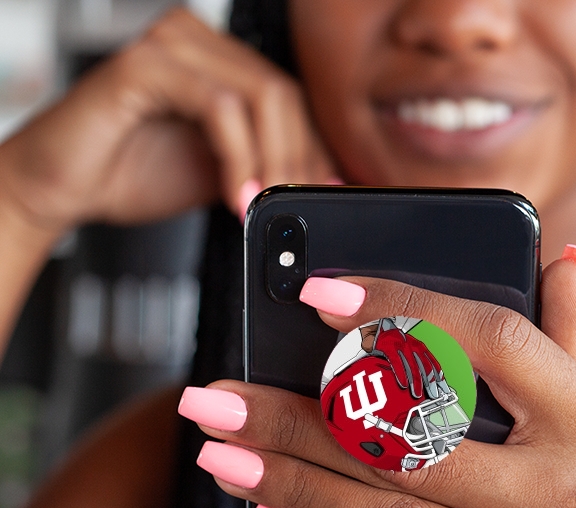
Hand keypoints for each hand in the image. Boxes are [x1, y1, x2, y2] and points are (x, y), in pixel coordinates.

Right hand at [0, 8, 335, 233]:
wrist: (64, 186)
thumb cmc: (131, 173)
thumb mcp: (220, 174)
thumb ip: (263, 167)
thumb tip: (316, 182)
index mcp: (218, 62)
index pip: (289, 98)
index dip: (313, 150)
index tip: (321, 195)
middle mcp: (197, 42)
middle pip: (283, 94)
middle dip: (298, 161)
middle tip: (293, 207)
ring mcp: (170, 46)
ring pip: (260, 96)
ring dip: (272, 161)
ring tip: (263, 206)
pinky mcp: (145, 64)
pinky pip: (219, 106)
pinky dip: (238, 157)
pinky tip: (236, 195)